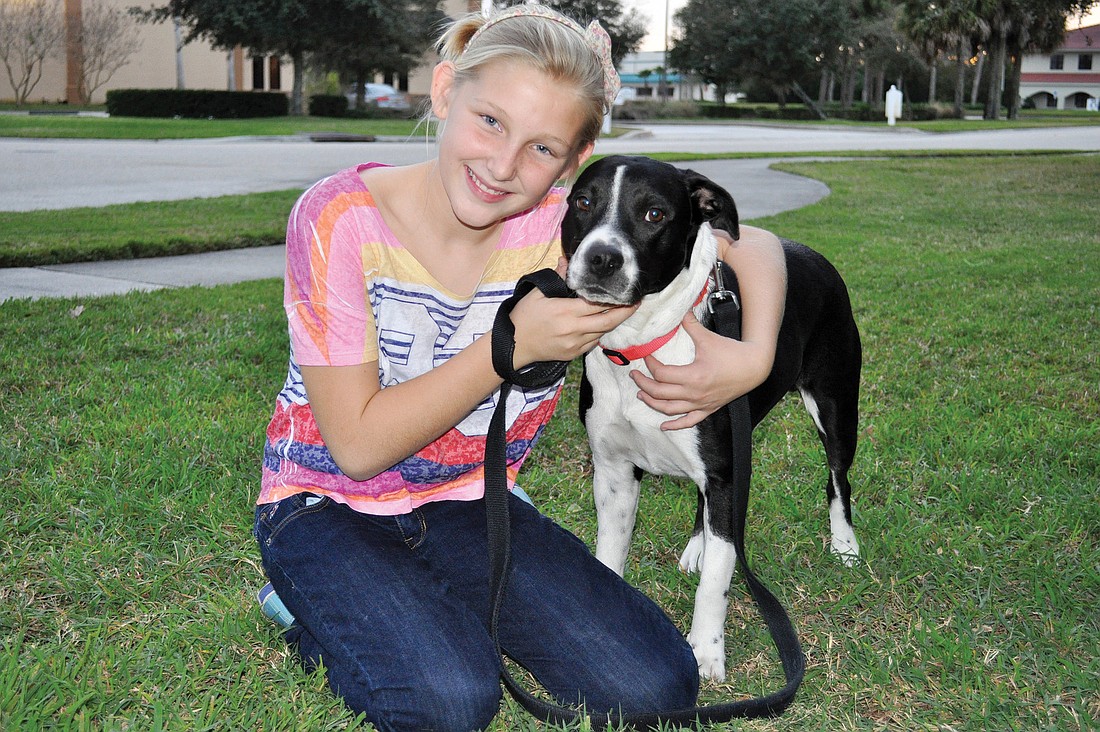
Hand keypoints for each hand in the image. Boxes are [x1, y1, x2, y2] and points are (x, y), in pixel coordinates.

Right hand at [508, 258, 636, 368]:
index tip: (626, 293)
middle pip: (607, 322)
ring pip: (602, 333)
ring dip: (613, 322)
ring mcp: (574, 344)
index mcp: (565, 311)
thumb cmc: (524, 316)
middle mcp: (573, 329)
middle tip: (636, 303)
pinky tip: (602, 324)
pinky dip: (600, 333)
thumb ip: (556, 277)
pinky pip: (593, 343)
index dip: (614, 299)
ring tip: (622, 311)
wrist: (514, 345)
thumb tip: (566, 260)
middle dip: (624, 313)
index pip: (597, 304)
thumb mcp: (537, 293)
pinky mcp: (573, 354)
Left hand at [630, 311, 772, 429]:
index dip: (650, 365)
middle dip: (643, 384)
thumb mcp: (708, 337)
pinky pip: (688, 422)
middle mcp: (694, 393)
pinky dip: (674, 425)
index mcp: (693, 376)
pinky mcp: (707, 409)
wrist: (753, 367)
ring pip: (669, 409)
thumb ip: (690, 324)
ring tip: (641, 395)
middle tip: (634, 376)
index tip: (646, 356)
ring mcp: (700, 404)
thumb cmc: (731, 352)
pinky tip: (663, 426)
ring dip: (652, 403)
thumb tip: (680, 309)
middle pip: (659, 393)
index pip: (661, 374)